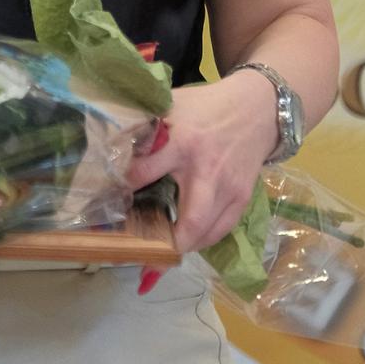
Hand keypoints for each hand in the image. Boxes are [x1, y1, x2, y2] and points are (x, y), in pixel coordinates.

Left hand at [125, 74, 275, 266]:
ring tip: (160, 257)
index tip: (108, 200)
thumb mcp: (172, 105)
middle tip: (143, 257)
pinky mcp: (242, 197)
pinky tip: (186, 243)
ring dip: (183, 247)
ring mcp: (228, 188)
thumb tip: (111, 142)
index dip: (124, 188)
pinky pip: (222, 229)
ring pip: (207, 231)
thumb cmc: (206, 106)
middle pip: (191, 219)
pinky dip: (203, 241)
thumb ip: (146, 124)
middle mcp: (206, 170)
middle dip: (167, 242)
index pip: (145, 172)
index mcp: (182, 143)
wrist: (256, 108)